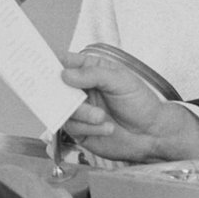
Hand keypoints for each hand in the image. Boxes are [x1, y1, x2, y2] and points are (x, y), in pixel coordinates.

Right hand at [59, 52, 198, 163]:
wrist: (152, 134)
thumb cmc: (141, 103)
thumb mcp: (120, 81)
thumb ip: (93, 74)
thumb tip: (66, 74)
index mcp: (91, 71)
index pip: (67, 63)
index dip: (54, 64)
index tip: (46, 69)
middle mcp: (82, 90)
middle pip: (58, 88)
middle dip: (63, 94)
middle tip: (72, 98)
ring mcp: (80, 111)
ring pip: (64, 110)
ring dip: (82, 115)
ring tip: (101, 117)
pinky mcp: (81, 131)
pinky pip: (72, 128)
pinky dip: (88, 128)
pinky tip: (105, 128)